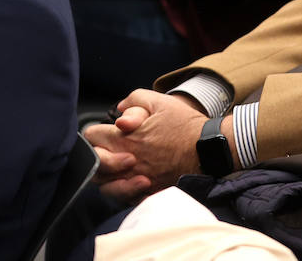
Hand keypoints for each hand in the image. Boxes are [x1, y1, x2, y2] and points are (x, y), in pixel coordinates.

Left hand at [84, 90, 208, 200]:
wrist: (210, 149)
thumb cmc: (185, 124)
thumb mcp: (157, 101)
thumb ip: (132, 101)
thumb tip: (119, 111)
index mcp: (126, 139)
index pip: (91, 138)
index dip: (95, 133)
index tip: (104, 132)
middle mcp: (129, 162)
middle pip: (94, 166)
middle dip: (97, 156)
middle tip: (108, 150)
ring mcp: (139, 180)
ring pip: (106, 187)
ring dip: (108, 177)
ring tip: (119, 168)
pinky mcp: (151, 192)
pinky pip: (127, 199)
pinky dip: (125, 192)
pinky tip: (132, 180)